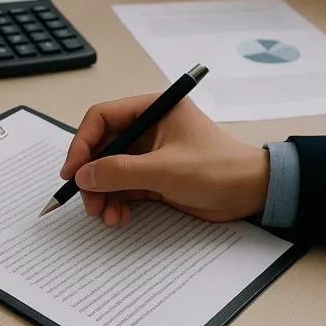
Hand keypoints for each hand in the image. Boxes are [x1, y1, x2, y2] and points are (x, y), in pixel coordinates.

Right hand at [60, 94, 269, 224]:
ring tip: (106, 216)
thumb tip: (83, 176)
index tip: (73, 171)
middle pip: (101, 148)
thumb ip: (120, 171)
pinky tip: (120, 217)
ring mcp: (149, 153)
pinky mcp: (153, 176)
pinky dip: (116, 202)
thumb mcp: (165, 169)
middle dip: (92, 176)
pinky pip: (123, 187)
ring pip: (109, 170)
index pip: (102, 118)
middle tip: (89, 202)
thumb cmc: (218, 169)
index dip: (82, 143)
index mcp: (152, 109)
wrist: (252, 193)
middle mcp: (147, 127)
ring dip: (103, 194)